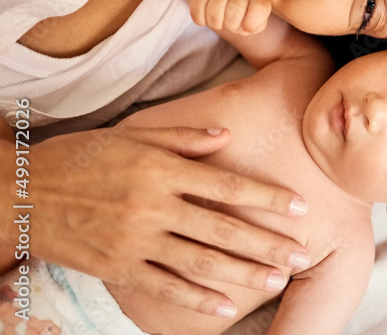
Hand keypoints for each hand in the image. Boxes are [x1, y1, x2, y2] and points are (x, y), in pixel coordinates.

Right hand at [0, 126, 310, 317]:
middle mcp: (153, 205)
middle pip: (222, 228)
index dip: (267, 197)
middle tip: (303, 251)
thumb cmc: (81, 157)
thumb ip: (182, 137)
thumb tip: (226, 135)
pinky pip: (164, 285)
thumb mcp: (131, 135)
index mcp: (161, 169)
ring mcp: (135, 239)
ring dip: (243, 271)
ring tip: (278, 277)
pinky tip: (226, 306)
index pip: (227, 185)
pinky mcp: (117, 267)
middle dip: (267, 241)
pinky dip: (196, 298)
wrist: (21, 194)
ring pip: (200, 260)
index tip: (300, 206)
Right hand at [188, 0, 270, 35]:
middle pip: (233, 15)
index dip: (252, 24)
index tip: (248, 26)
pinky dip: (202, 21)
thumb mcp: (256, 21)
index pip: (260, 7)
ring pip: (214, 16)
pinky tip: (208, 16)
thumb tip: (246, 27)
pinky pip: (197, 14)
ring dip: (216, 25)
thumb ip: (256, 26)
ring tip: (221, 20)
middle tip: (232, 23)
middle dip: (232, 27)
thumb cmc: (244, 14)